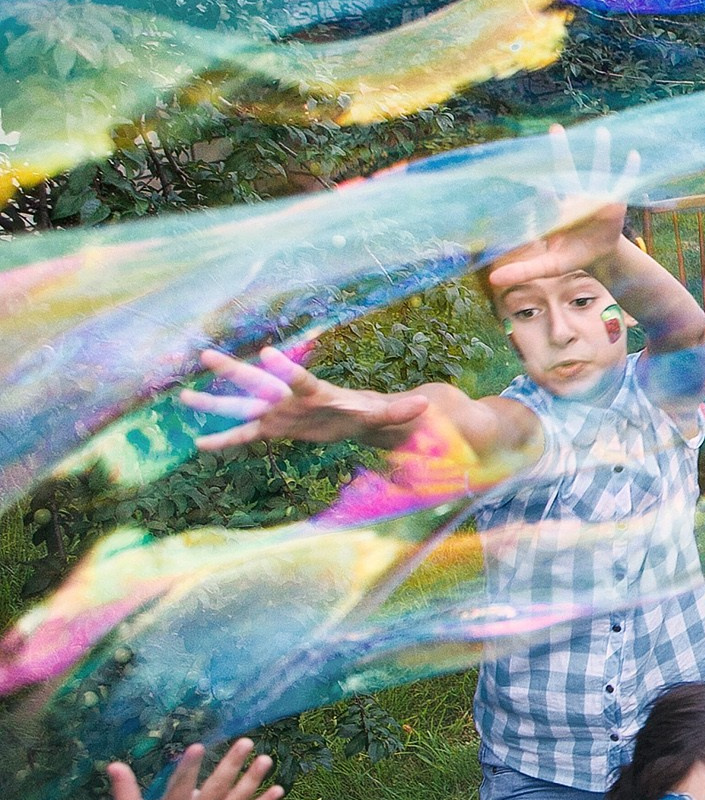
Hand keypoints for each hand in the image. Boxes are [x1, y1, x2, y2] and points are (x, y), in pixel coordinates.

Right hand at [113, 738, 282, 799]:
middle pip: (217, 789)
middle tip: (246, 742)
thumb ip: (124, 789)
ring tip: (267, 759)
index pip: (180, 787)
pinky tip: (279, 789)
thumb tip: (113, 764)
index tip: (198, 747)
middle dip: (232, 765)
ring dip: (253, 780)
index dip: (188, 768)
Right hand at [182, 346, 428, 450]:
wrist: (356, 416)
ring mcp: (278, 413)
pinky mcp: (274, 430)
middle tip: (206, 355)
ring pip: (242, 406)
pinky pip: (245, 436)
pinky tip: (200, 446)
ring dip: (215, 403)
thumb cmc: (369, 412)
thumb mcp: (384, 414)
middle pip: (259, 383)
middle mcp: (290, 399)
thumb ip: (401, 410)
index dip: (286, 368)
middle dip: (234, 371)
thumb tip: (425, 405)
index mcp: (316, 393)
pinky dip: (225, 441)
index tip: (268, 353)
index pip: (300, 379)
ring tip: (183, 396)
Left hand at [486, 125, 644, 292]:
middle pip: (566, 171)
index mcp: (557, 212)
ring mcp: (594, 197)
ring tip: (602, 132)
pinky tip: (634, 155)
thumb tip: (493, 280)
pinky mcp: (613, 202)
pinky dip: (629, 172)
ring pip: (597, 171)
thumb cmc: (570, 256)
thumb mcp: (548, 267)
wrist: (595, 253)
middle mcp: (574, 198)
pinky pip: (623, 184)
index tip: (541, 183)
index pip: (549, 197)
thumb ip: (523, 271)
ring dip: (600, 152)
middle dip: (561, 151)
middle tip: (554, 129)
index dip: (545, 190)